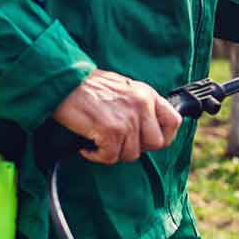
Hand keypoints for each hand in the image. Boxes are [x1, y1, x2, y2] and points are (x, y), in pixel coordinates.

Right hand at [51, 70, 181, 164]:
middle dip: (135, 148)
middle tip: (117, 142)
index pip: (174, 121)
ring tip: (98, 141)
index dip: (164, 137)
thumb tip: (145, 129)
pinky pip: (110, 157)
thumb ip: (139, 106)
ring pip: (131, 154)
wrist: (64, 81)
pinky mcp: (111, 130)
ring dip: (112, 153)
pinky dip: (96, 156)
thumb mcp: (124, 89)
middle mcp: (142, 106)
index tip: (147, 142)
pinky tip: (88, 146)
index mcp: (147, 95)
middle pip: (155, 144)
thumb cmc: (88, 86)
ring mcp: (128, 119)